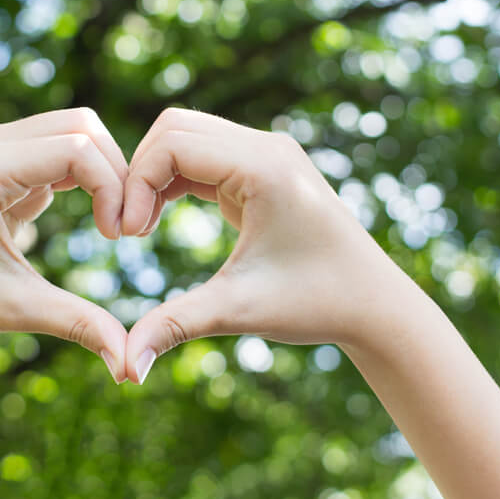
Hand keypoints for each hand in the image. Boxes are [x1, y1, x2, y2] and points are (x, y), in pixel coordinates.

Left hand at [0, 108, 129, 382]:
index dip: (112, 188)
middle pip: (82, 126)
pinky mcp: (1, 156)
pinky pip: (60, 146)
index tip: (118, 238)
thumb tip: (129, 365)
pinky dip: (86, 174)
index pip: (76, 149)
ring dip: (104, 170)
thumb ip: (78, 324)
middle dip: (116, 171)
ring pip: (75, 129)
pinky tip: (94, 216)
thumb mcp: (16, 309)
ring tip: (113, 221)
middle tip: (125, 225)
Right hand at [121, 108, 404, 382]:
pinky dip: (174, 179)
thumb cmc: (317, 304)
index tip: (128, 236)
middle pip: (174, 127)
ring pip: (186, 135)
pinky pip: (203, 155)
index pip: (172, 144)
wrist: (374, 305)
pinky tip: (158, 220)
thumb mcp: (239, 310)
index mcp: (264, 167)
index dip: (136, 184)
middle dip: (140, 173)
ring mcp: (267, 154)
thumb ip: (176, 326)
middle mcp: (267, 147)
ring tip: (140, 227)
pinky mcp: (263, 169)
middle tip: (129, 229)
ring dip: (155, 175)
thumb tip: (125, 371)